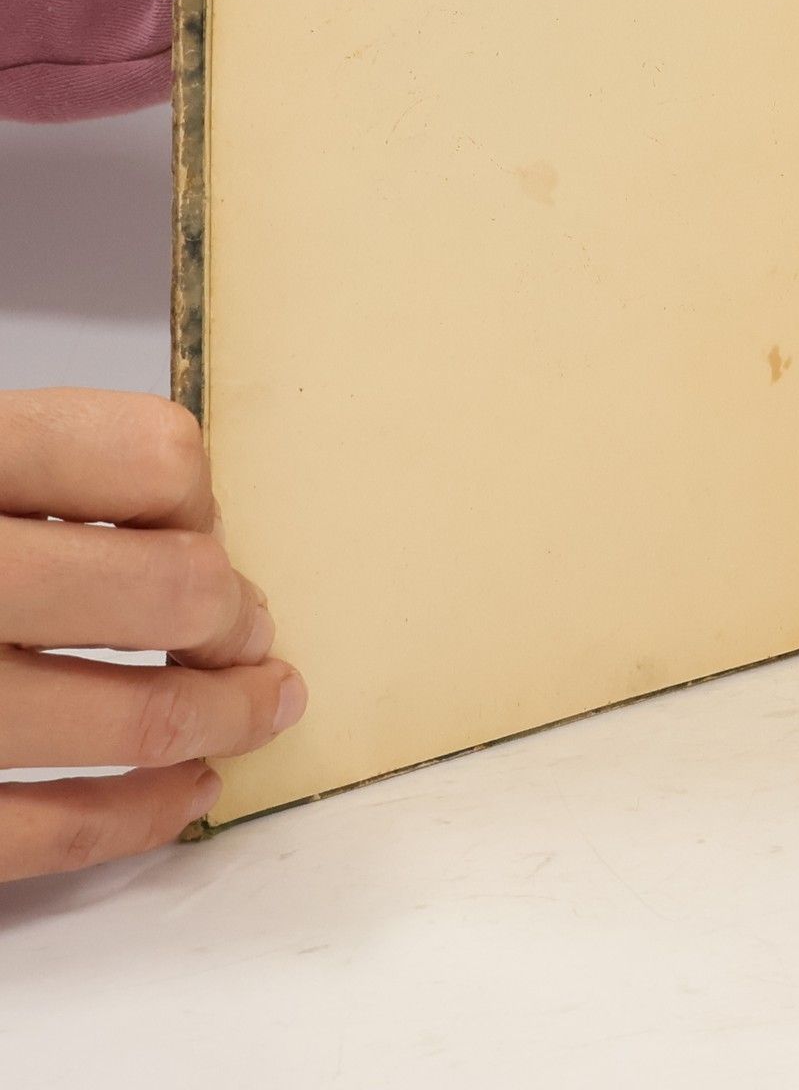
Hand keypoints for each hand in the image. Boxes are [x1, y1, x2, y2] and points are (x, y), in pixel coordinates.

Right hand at [0, 389, 305, 880]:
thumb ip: (52, 476)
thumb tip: (193, 522)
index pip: (154, 459)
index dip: (197, 500)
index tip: (205, 527)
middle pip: (175, 589)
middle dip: (235, 619)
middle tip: (249, 630)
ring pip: (136, 718)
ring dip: (223, 719)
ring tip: (255, 710)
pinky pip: (48, 833)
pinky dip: (135, 817)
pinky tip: (178, 790)